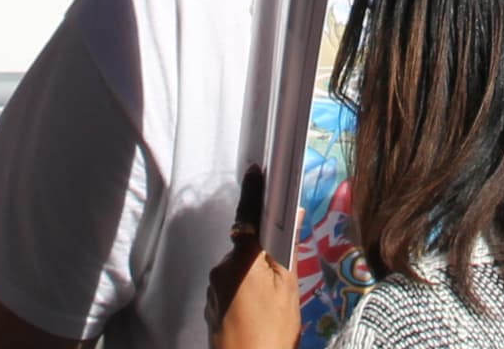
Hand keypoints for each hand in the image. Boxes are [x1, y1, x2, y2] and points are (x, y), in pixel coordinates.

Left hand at [202, 168, 292, 348]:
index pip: (247, 216)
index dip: (253, 192)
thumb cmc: (272, 332)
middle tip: (281, 278)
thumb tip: (292, 216)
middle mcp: (221, 269)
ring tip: (272, 305)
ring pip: (239, 270)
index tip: (256, 170)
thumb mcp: (288, 289)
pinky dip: (245, 293)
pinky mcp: (211, 307)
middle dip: (262, 255)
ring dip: (254, 278)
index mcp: (241, 260)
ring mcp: (213, 290)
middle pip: (245, 247)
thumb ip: (287, 250)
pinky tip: (259, 313)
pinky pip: (231, 288)